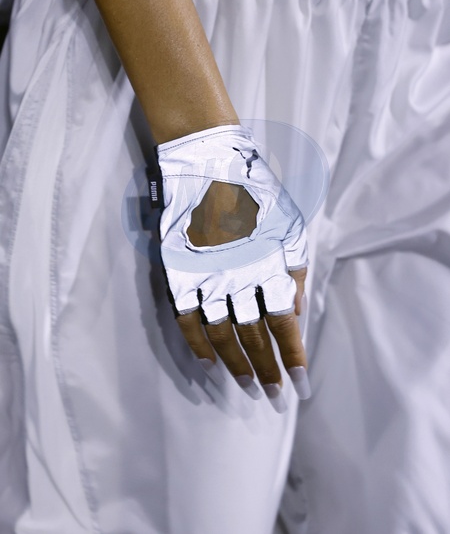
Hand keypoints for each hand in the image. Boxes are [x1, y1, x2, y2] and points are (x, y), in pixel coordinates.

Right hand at [156, 124, 310, 410]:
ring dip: (235, 365)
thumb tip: (294, 313)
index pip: (283, 325)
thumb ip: (293, 270)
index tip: (299, 385)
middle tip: (273, 396)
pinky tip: (208, 364)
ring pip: (221, 334)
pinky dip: (197, 345)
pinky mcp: (180, 272)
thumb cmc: (256, 189)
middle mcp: (238, 278)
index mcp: (268, 265)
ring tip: (246, 387)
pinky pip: (187, 318)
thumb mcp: (288, 224)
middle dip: (267, 370)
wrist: (207, 162)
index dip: (292, 358)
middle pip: (254, 336)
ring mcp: (206, 276)